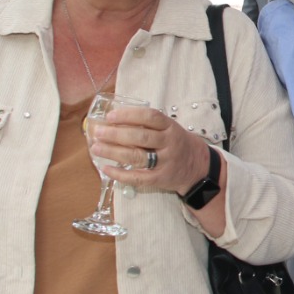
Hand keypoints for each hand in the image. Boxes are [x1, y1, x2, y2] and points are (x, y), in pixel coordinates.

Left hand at [92, 105, 211, 193]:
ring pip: (137, 156)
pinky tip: (106, 168)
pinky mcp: (160, 179)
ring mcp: (165, 162)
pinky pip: (138, 177)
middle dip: (116, 134)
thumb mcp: (168, 128)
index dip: (129, 115)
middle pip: (141, 137)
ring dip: (114, 152)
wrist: (197, 166)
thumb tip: (113, 121)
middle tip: (98, 132)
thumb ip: (147, 125)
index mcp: (170, 127)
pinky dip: (120, 174)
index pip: (150, 117)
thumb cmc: (175, 143)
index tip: (110, 116)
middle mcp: (169, 143)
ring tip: (96, 148)